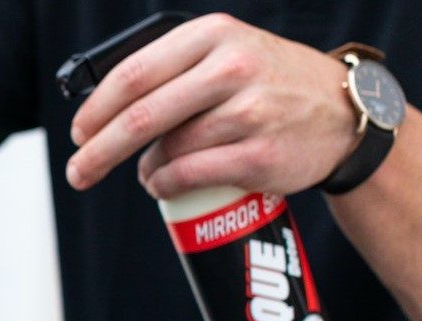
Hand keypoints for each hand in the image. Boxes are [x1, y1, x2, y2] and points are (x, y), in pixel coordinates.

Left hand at [66, 13, 357, 198]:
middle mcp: (232, 68)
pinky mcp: (260, 154)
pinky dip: (166, 184)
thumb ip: (174, 68)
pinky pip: (192, 175)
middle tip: (78, 172)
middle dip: (99, 150)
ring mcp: (250, 112)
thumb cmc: (270, 84)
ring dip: (143, 169)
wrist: (343, 112)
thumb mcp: (227, 53)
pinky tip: (162, 184)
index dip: (97, 109)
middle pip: (142, 115)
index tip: (78, 132)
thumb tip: (106, 109)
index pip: (134, 74)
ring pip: (168, 148)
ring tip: (145, 173)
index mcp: (214, 36)